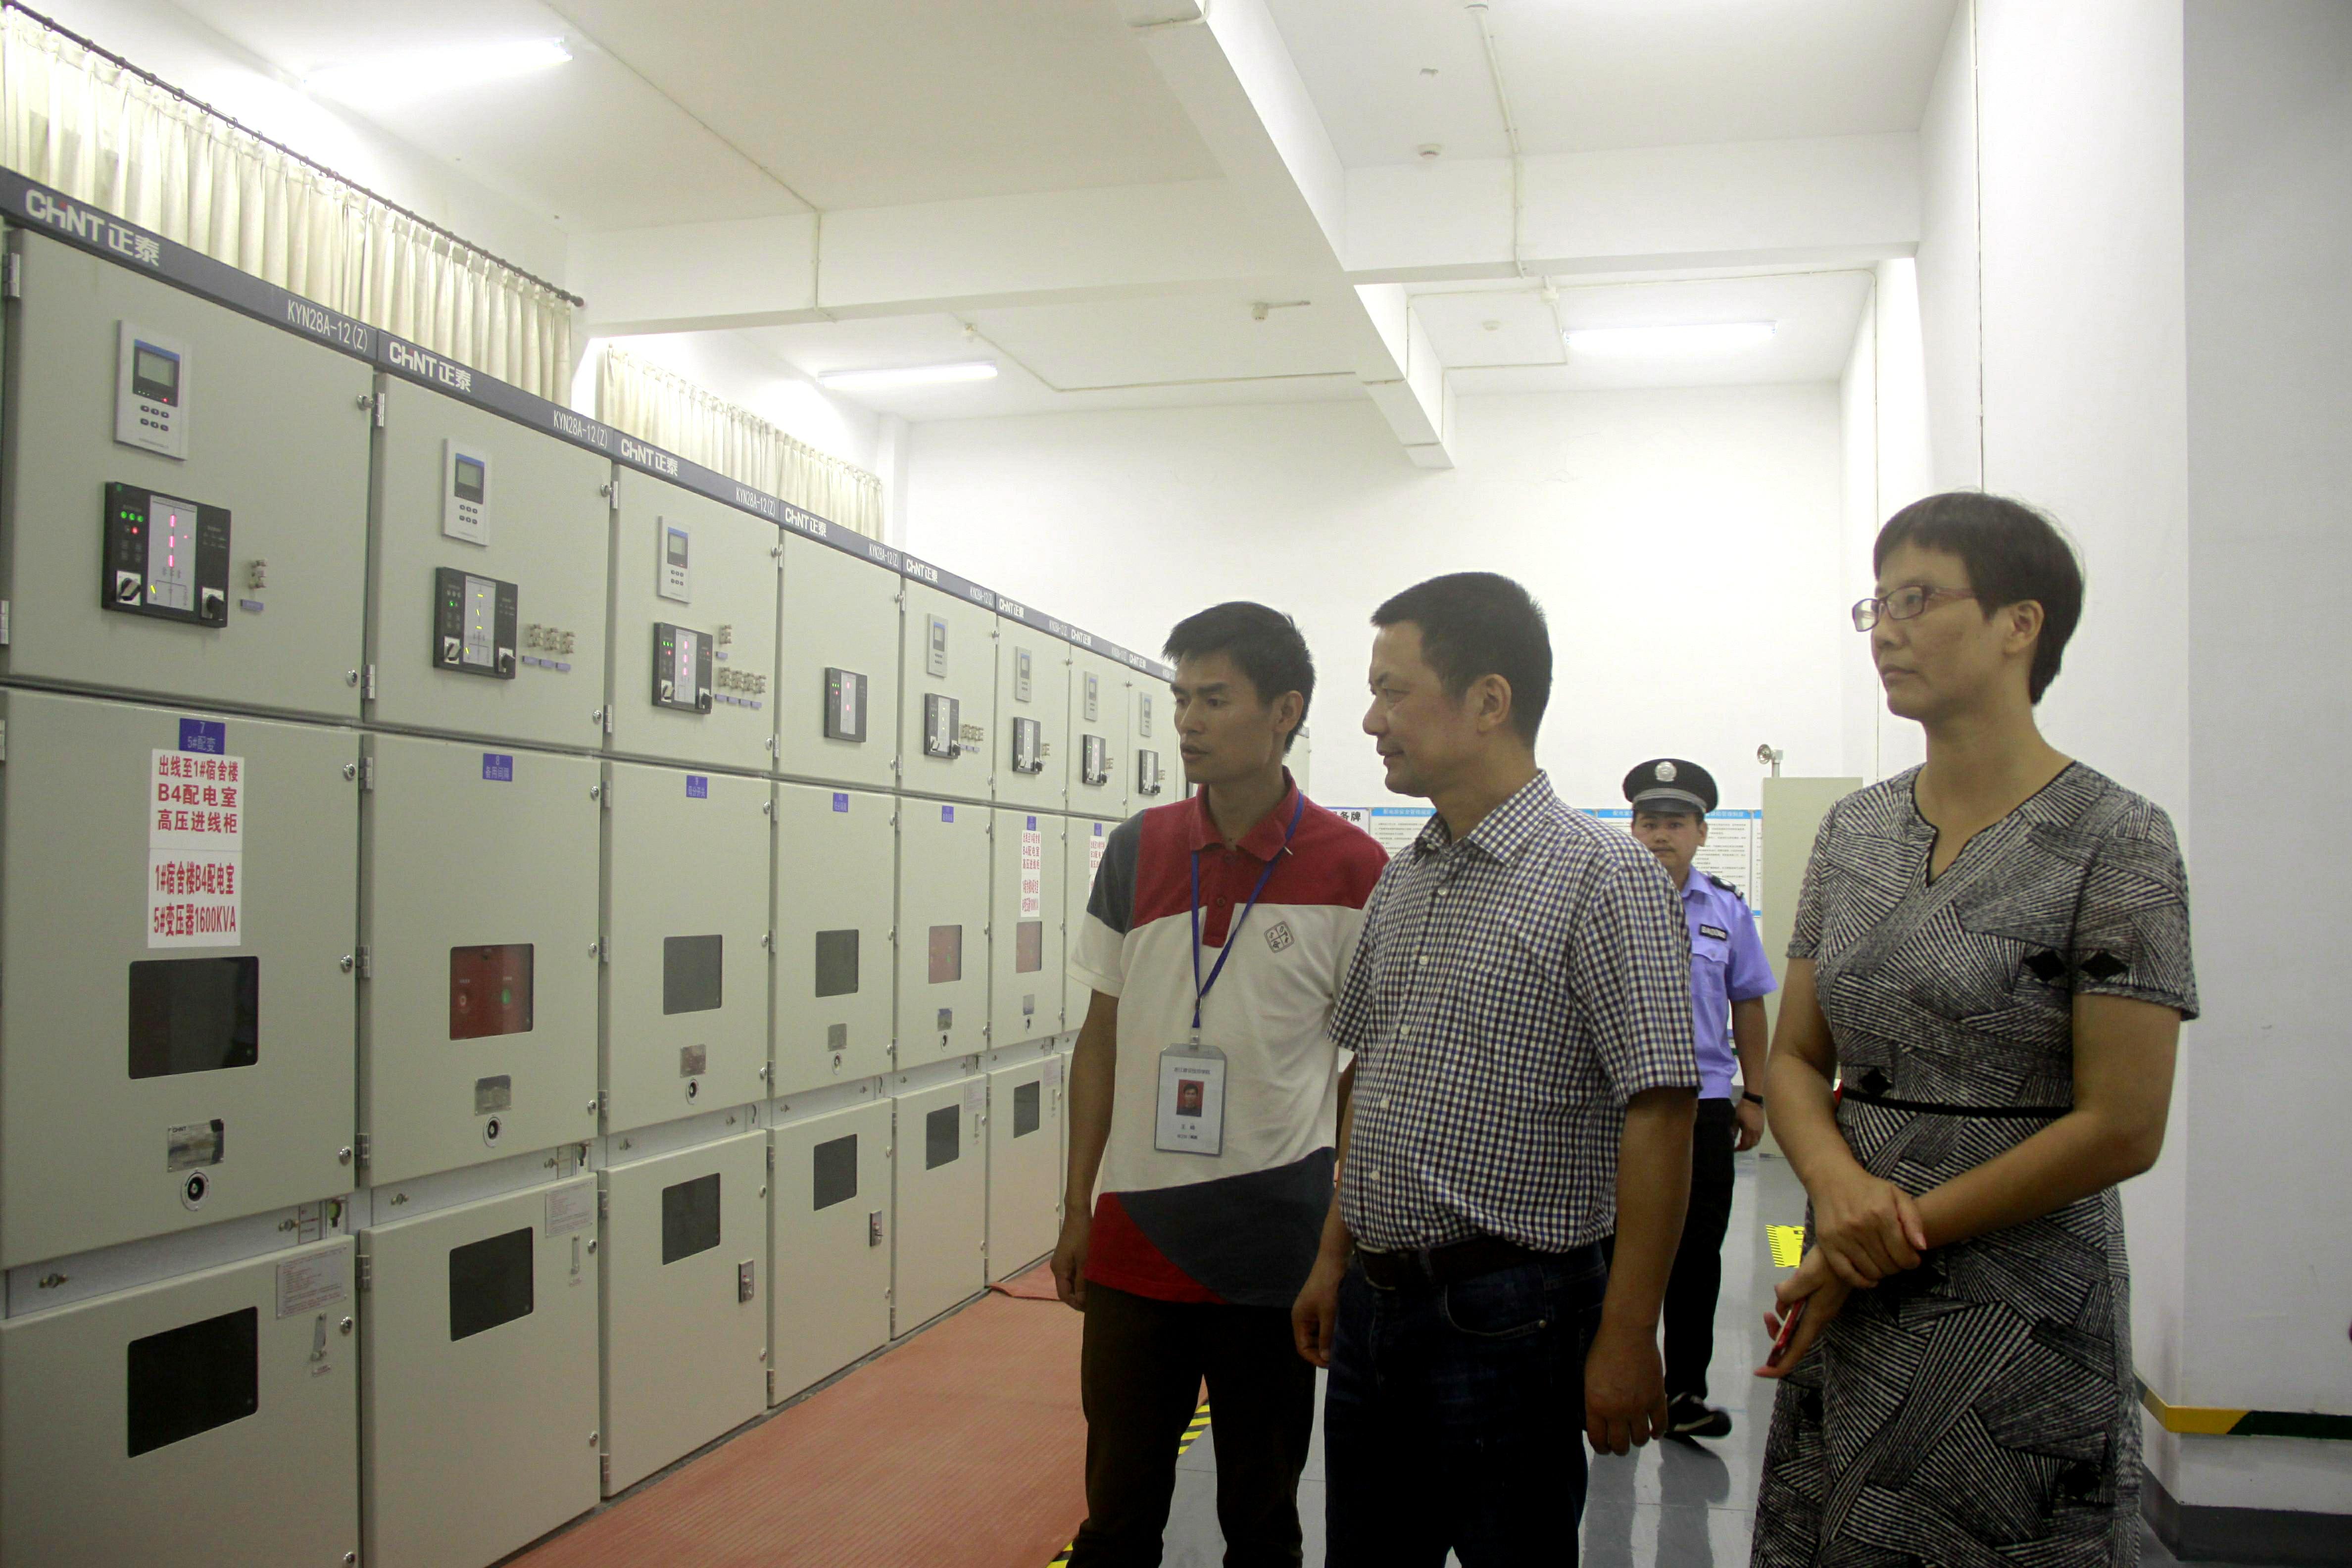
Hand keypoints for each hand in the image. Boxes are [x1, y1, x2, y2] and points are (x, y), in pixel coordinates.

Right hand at [1050, 1208, 1090, 1310]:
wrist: (1078, 1214)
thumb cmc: (1083, 1237)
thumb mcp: (1085, 1261)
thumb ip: (1082, 1282)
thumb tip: (1080, 1300)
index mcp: (1059, 1270)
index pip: (1064, 1295)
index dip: (1075, 1303)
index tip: (1090, 1309)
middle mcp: (1057, 1268)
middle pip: (1065, 1289)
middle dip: (1078, 1298)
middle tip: (1094, 1303)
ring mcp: (1061, 1262)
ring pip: (1069, 1282)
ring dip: (1080, 1289)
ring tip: (1095, 1293)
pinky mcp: (1067, 1257)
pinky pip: (1071, 1273)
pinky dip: (1080, 1280)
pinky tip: (1091, 1281)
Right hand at [1290, 1248, 1348, 1367]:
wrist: (1335, 1260)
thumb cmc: (1328, 1287)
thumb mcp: (1328, 1314)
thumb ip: (1326, 1337)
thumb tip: (1325, 1359)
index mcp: (1299, 1319)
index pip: (1302, 1347)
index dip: (1315, 1358)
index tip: (1331, 1364)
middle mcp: (1303, 1317)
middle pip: (1310, 1342)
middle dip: (1322, 1351)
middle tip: (1340, 1358)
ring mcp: (1313, 1311)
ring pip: (1319, 1334)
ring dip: (1329, 1341)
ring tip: (1343, 1347)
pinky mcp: (1322, 1306)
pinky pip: (1325, 1325)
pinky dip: (1333, 1331)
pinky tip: (1343, 1334)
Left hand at [1583, 1319, 1669, 1454]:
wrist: (1627, 1333)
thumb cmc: (1604, 1351)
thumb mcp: (1589, 1379)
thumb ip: (1595, 1402)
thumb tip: (1600, 1421)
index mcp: (1596, 1405)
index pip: (1598, 1440)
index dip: (1601, 1448)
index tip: (1604, 1449)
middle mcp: (1617, 1411)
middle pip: (1620, 1445)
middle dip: (1619, 1449)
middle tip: (1620, 1446)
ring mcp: (1639, 1406)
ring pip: (1641, 1439)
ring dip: (1638, 1441)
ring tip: (1636, 1437)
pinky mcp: (1657, 1399)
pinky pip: (1660, 1425)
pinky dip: (1658, 1432)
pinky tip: (1654, 1432)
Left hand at [1733, 1099, 1765, 1151]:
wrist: (1753, 1101)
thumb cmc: (1743, 1109)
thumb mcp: (1735, 1119)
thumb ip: (1733, 1130)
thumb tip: (1731, 1138)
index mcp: (1749, 1131)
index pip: (1745, 1144)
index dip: (1739, 1149)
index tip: (1734, 1149)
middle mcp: (1756, 1132)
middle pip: (1751, 1145)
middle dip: (1744, 1148)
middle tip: (1738, 1147)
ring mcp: (1760, 1130)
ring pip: (1756, 1142)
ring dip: (1750, 1145)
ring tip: (1743, 1143)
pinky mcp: (1762, 1127)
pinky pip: (1759, 1137)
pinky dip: (1754, 1140)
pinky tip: (1749, 1137)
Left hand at [1755, 1249, 1850, 1378]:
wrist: (1849, 1248)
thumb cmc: (1829, 1262)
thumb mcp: (1806, 1275)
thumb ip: (1789, 1293)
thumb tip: (1780, 1306)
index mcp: (1816, 1317)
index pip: (1796, 1350)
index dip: (1778, 1366)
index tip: (1760, 1372)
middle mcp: (1819, 1318)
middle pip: (1794, 1341)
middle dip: (1777, 1337)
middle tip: (1766, 1316)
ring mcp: (1821, 1310)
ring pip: (1796, 1326)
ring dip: (1781, 1322)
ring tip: (1773, 1308)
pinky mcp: (1821, 1301)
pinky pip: (1800, 1313)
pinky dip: (1788, 1309)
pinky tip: (1787, 1293)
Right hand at [1810, 1163, 1927, 1287]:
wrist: (1832, 1179)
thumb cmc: (1868, 1189)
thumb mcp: (1897, 1195)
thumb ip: (1913, 1220)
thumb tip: (1922, 1247)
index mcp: (1881, 1214)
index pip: (1904, 1255)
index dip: (1912, 1262)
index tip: (1911, 1258)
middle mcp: (1860, 1226)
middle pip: (1888, 1266)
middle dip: (1898, 1266)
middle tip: (1896, 1258)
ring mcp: (1842, 1237)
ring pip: (1870, 1272)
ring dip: (1882, 1273)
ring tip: (1883, 1262)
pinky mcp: (1827, 1244)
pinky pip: (1846, 1274)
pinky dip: (1861, 1281)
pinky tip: (1870, 1277)